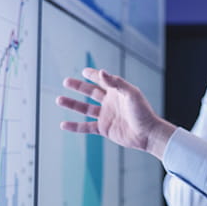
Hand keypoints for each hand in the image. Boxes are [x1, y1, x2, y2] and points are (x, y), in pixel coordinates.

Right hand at [57, 68, 175, 157]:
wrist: (148, 134)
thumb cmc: (143, 112)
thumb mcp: (131, 94)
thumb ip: (116, 82)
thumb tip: (101, 72)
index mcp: (117, 91)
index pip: (102, 80)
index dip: (94, 75)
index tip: (84, 71)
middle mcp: (110, 102)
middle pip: (91, 92)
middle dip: (78, 87)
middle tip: (66, 81)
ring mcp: (106, 116)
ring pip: (85, 108)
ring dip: (72, 104)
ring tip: (59, 99)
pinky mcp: (104, 129)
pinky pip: (86, 127)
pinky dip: (75, 126)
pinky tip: (63, 124)